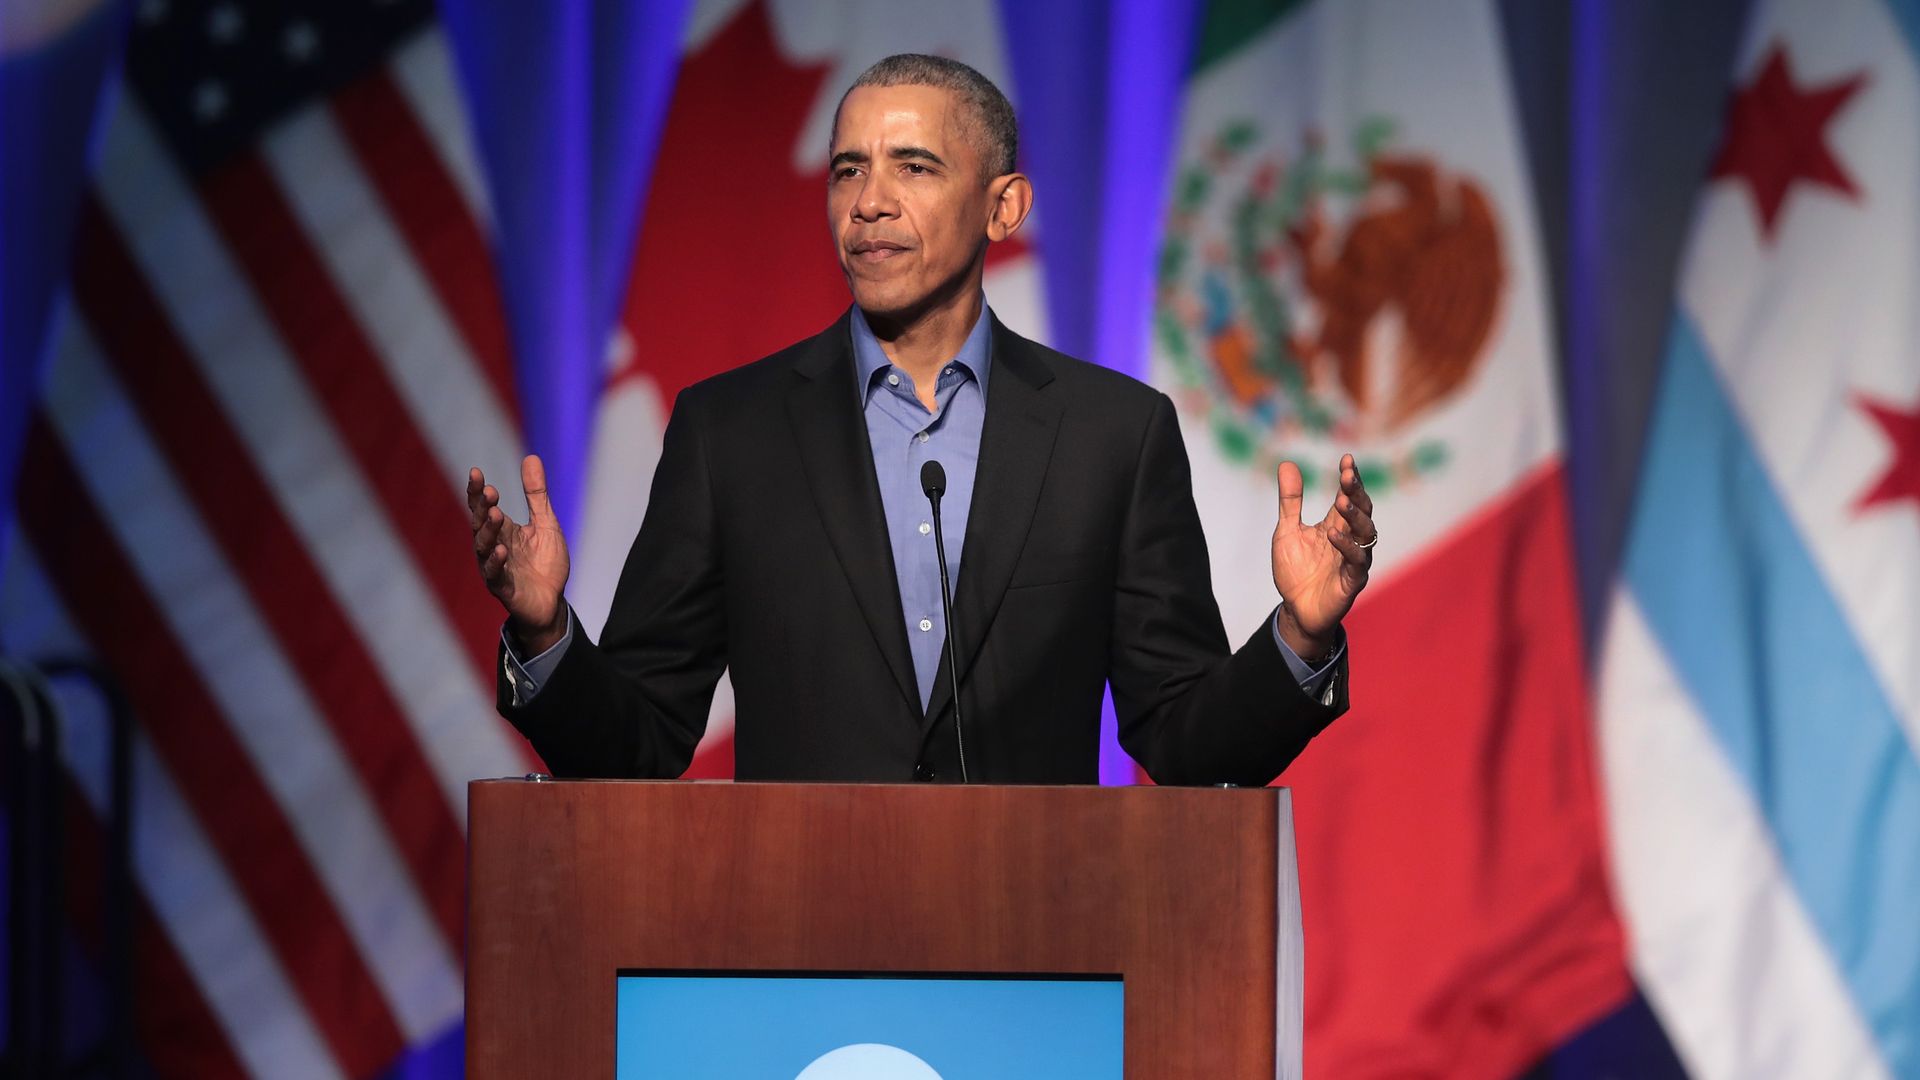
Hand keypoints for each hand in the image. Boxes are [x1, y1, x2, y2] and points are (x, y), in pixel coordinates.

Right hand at [468, 455, 570, 651]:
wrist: (552, 602)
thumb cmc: (545, 563)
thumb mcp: (546, 523)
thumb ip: (536, 494)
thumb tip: (531, 457)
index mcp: (502, 530)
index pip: (483, 507)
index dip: (477, 492)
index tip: (476, 472)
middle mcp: (492, 547)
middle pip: (480, 524)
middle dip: (482, 508)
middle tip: (489, 491)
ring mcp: (495, 568)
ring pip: (484, 547)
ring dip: (488, 531)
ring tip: (496, 514)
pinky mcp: (503, 588)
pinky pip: (495, 574)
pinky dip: (496, 562)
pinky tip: (501, 550)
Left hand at [1271, 454, 1374, 656]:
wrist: (1296, 610)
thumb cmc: (1295, 571)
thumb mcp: (1286, 531)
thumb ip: (1290, 501)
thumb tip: (1287, 464)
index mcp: (1337, 526)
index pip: (1349, 497)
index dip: (1350, 479)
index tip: (1347, 459)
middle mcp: (1350, 540)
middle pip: (1363, 511)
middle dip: (1356, 492)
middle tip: (1347, 475)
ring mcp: (1354, 560)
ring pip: (1366, 534)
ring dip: (1355, 516)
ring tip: (1341, 501)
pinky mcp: (1352, 581)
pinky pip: (1356, 562)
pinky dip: (1346, 546)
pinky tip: (1332, 534)